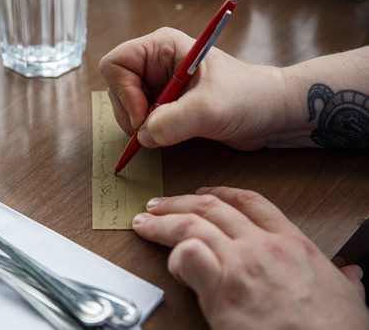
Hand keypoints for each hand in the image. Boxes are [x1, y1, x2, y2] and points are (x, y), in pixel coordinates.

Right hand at [99, 28, 296, 149]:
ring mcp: (160, 86)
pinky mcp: (167, 106)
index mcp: (163, 48)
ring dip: (140, 126)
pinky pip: (142, 121)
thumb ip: (172, 122)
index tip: (143, 115)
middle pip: (117, 88)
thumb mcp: (209, 109)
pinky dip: (148, 133)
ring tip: (168, 132)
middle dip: (131, 113)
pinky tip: (170, 136)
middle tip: (154, 130)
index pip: (117, 63)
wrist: (270, 113)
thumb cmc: (248, 97)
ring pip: (127, 108)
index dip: (123, 91)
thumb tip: (143, 136)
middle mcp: (157, 64)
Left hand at [132, 187, 368, 328]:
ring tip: (145, 223)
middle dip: (180, 201)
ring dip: (163, 222)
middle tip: (159, 204)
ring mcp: (240, 263)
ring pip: (193, 224)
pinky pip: (188, 254)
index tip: (205, 192)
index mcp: (292, 243)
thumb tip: (349, 274)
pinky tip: (172, 264)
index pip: (250, 202)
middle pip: (213, 206)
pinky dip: (175, 255)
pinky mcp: (220, 288)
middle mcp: (263, 246)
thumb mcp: (348, 300)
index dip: (222, 192)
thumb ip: (343, 280)